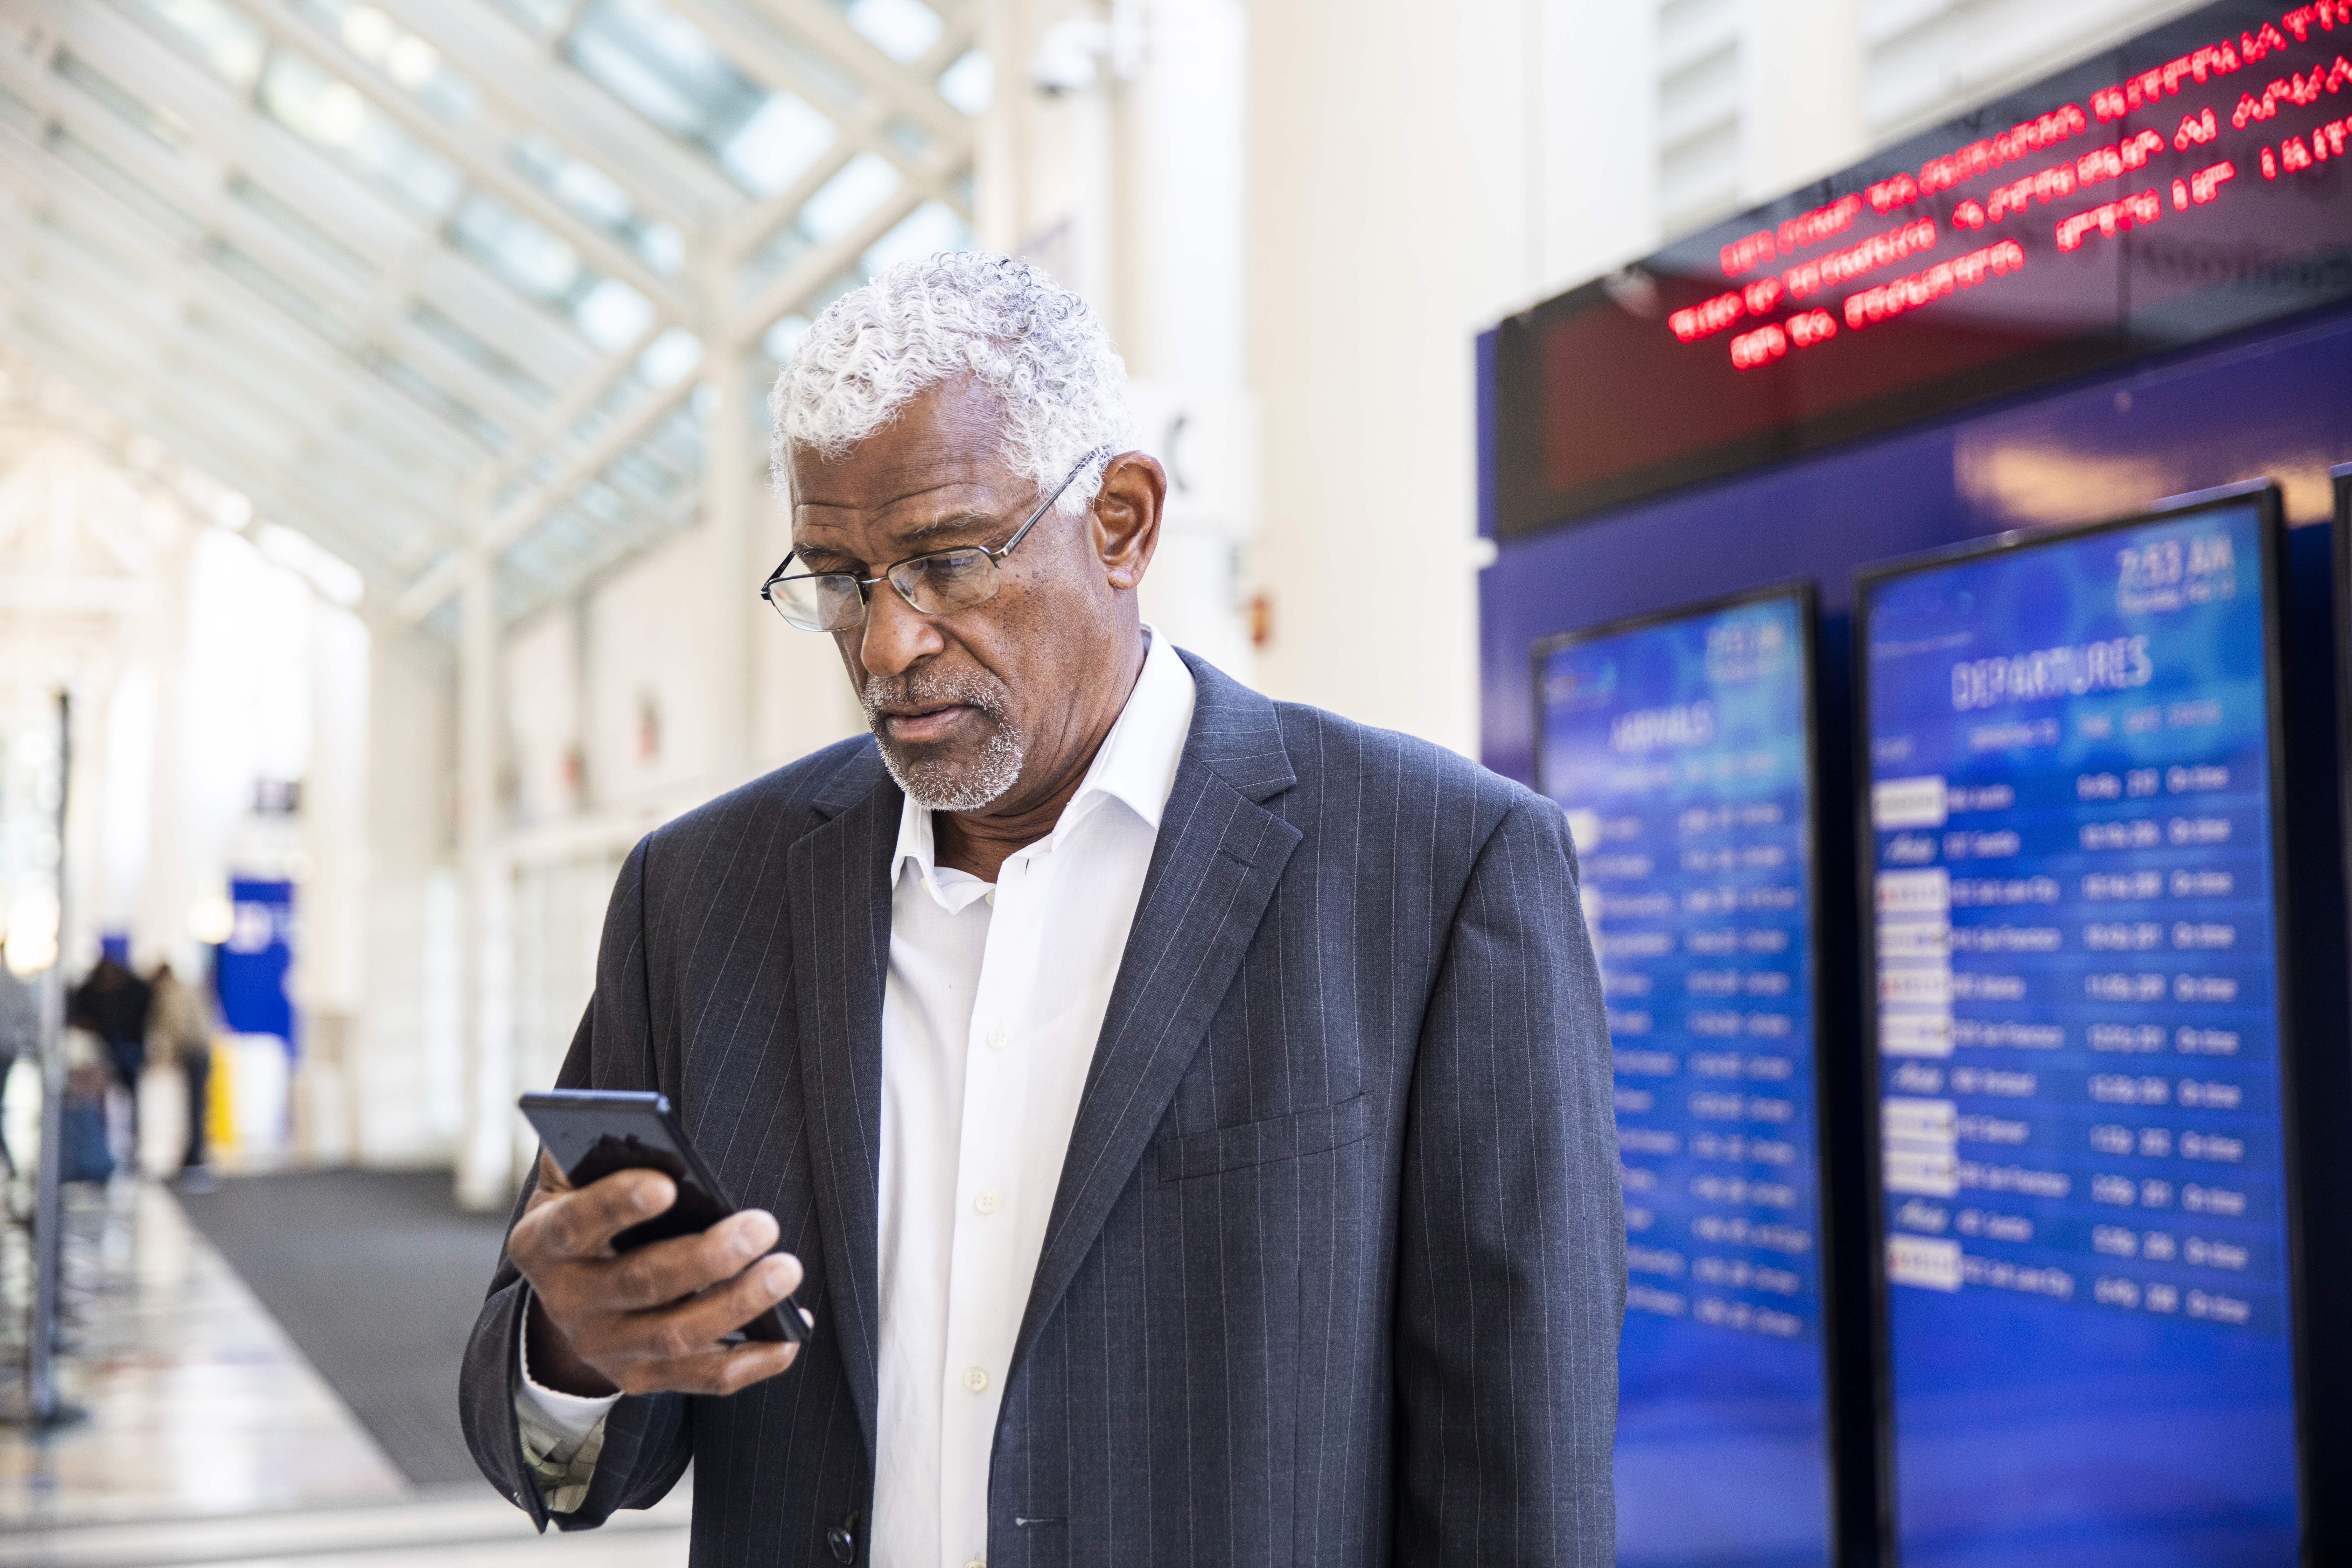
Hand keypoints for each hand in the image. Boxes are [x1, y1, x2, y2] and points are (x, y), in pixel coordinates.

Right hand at [510, 1150, 808, 1397]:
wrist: (570, 1295)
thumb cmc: (586, 1215)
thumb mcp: (571, 1181)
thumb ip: (595, 1151)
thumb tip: (642, 1127)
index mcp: (543, 1243)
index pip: (576, 1224)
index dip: (616, 1204)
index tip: (665, 1183)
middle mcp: (568, 1302)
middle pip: (641, 1283)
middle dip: (707, 1257)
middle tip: (763, 1226)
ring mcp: (604, 1347)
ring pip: (676, 1335)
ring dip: (738, 1303)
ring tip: (787, 1269)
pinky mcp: (642, 1378)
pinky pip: (704, 1378)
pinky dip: (753, 1360)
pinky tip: (791, 1335)